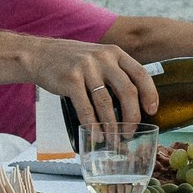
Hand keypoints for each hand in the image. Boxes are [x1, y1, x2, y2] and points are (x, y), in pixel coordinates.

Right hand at [18, 37, 156, 134]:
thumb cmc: (73, 61)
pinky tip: (95, 135)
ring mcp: (86, 69)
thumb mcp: (98, 57)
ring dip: (112, 126)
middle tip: (130, 132)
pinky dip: (92, 125)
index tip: (152, 111)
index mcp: (115, 53)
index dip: (150, 94)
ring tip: (114, 139)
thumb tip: (134, 101)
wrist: (40, 55)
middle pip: (127, 91)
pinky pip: (85, 108)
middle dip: (132, 116)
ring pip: (106, 103)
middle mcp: (104, 59)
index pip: (141, 74)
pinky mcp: (70, 80)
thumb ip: (115, 71)